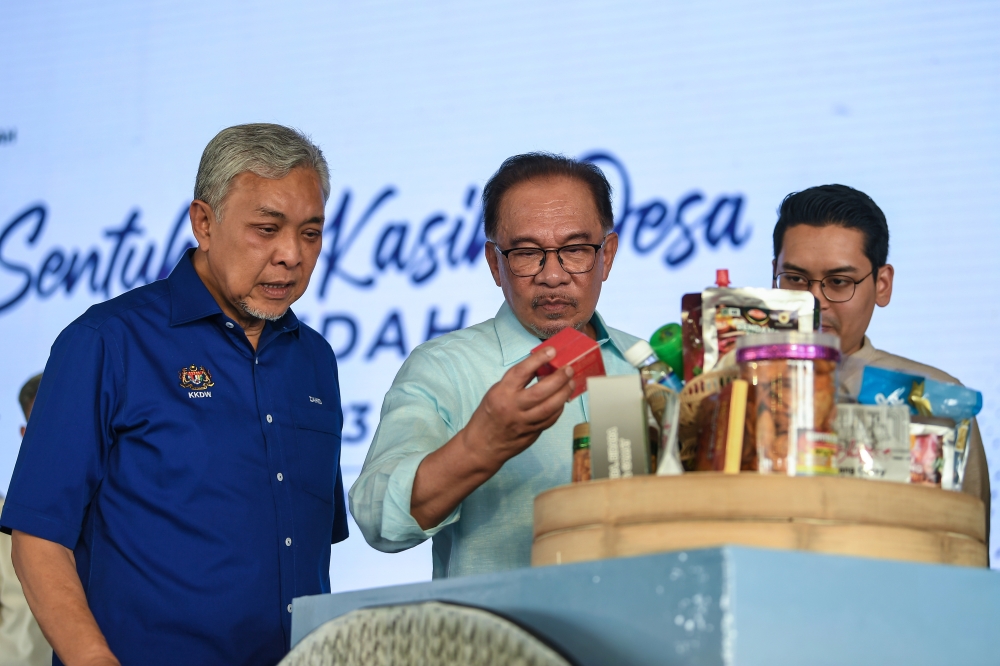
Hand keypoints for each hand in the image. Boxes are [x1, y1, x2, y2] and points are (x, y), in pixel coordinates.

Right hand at [409, 346, 574, 529]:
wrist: (482, 445)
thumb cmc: (489, 415)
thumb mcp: (496, 392)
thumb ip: (516, 382)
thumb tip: (541, 368)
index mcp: (501, 393)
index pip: (521, 372)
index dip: (538, 359)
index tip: (552, 351)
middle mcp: (512, 408)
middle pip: (541, 392)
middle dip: (559, 378)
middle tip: (569, 369)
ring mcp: (523, 423)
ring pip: (550, 407)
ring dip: (564, 393)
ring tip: (571, 383)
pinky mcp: (531, 434)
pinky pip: (550, 420)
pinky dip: (559, 408)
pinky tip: (562, 400)